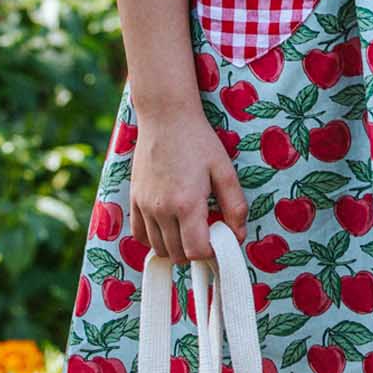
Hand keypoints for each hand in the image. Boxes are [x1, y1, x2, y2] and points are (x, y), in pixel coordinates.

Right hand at [130, 101, 250, 265]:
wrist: (166, 117)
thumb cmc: (199, 142)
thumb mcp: (224, 171)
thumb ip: (235, 207)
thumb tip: (238, 236)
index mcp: (187, 205)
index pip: (196, 252)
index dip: (211, 253)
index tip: (219, 241)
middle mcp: (162, 210)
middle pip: (177, 255)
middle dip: (195, 252)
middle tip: (208, 234)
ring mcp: (144, 206)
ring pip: (158, 248)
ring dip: (176, 247)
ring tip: (190, 229)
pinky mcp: (134, 199)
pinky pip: (139, 235)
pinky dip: (154, 239)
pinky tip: (169, 226)